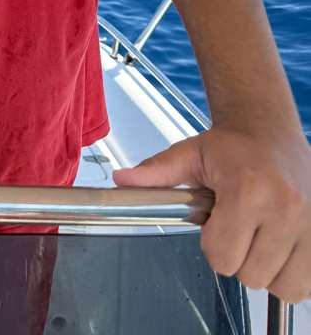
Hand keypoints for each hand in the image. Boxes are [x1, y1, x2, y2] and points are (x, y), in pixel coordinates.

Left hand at [113, 126, 310, 303]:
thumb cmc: (233, 145)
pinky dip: (292, 273)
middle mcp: (285, 208)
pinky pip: (307, 284)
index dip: (213, 243)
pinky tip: (279, 245)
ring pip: (282, 286)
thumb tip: (122, 180)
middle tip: (238, 226)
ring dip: (267, 269)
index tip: (215, 221)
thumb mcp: (190, 154)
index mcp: (248, 190)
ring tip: (259, 236)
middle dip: (238, 256)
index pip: (222, 256)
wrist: (270, 128)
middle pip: (250, 275)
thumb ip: (156, 172)